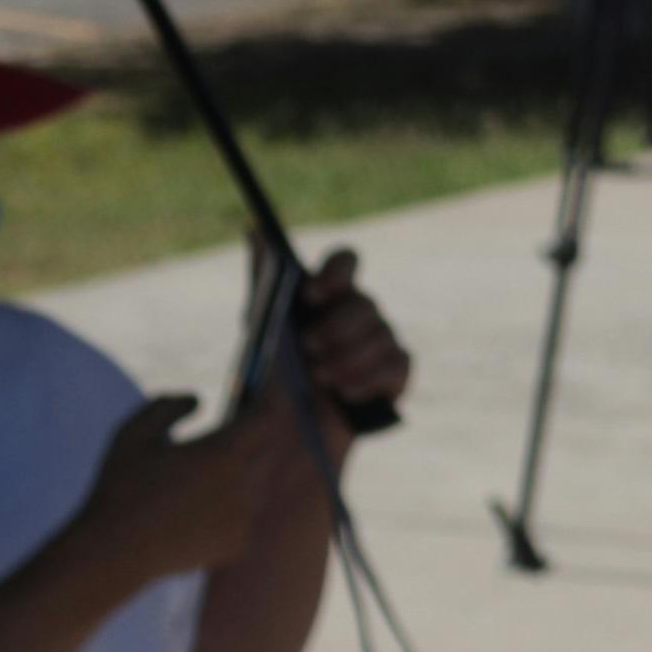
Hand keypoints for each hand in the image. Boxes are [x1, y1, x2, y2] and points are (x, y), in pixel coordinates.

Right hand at [68, 393, 257, 590]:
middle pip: (264, 450)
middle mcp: (243, 487)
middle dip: (254, 434)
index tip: (270, 385)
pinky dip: (226, 505)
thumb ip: (168, 407)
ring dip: (237, 471)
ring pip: (252, 484)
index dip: (272, 399)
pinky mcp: (238, 544)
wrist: (115, 552)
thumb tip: (198, 398)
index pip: (266, 418)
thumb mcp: (134, 433)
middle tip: (240, 420)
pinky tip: (197, 505)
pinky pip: (240, 515)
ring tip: (209, 465)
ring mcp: (244, 519)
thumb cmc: (120, 487)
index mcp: (222, 455)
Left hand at [280, 251, 407, 428]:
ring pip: (380, 337)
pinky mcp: (396, 372)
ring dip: (347, 359)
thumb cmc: (276, 367)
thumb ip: (263, 274)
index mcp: (331, 292)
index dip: (335, 273)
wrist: (290, 423)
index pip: (347, 261)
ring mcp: (383, 341)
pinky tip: (344, 393)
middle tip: (308, 348)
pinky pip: (395, 366)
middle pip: (364, 303)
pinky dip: (367, 380)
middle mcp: (362, 311)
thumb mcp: (263, 319)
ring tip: (320, 379)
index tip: (310, 296)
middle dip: (335, 328)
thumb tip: (254, 228)